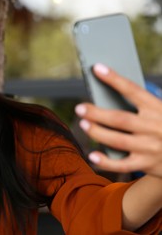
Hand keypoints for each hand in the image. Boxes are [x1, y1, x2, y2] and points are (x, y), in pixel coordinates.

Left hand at [75, 63, 161, 177]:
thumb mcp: (160, 112)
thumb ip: (140, 107)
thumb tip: (105, 98)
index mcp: (158, 108)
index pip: (133, 90)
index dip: (114, 79)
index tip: (97, 68)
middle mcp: (154, 127)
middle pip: (120, 119)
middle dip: (97, 113)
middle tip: (80, 108)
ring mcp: (151, 147)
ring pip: (118, 140)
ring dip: (97, 132)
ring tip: (83, 124)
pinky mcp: (147, 164)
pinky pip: (123, 165)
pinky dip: (106, 162)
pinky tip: (92, 155)